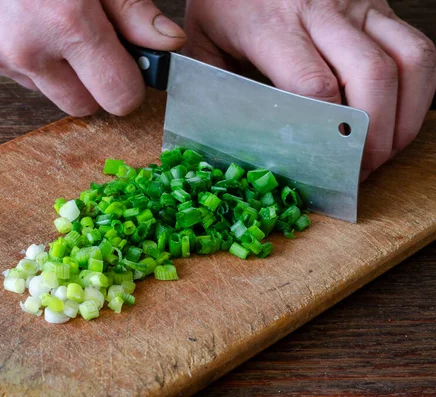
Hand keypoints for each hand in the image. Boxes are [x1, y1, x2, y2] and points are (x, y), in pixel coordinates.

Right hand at [0, 0, 185, 115]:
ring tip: (47, 21)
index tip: (131, 71)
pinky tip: (16, 18)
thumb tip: (165, 42)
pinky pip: (10, 72)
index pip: (118, 96)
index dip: (130, 86)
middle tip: (92, 46)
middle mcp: (27, 50)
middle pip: (82, 106)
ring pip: (45, 90)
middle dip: (94, 84)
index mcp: (67, 23)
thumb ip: (129, 6)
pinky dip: (22, 55)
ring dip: (56, 70)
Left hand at [184, 0, 435, 178]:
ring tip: (383, 152)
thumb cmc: (226, 0)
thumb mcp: (203, 40)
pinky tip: (399, 118)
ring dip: (403, 117)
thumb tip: (220, 139)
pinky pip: (415, 48)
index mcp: (271, 26)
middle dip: (372, 136)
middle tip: (359, 170)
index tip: (324, 165)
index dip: (327, 132)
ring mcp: (357, 5)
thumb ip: (211, 85)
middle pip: (371, 77)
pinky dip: (419, 89)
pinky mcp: (378, 4)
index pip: (313, 84)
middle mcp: (322, 11)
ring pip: (407, 61)